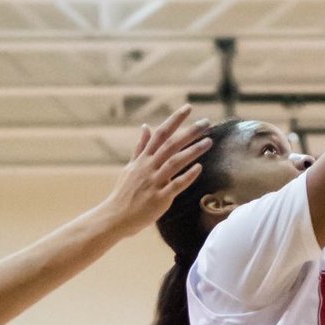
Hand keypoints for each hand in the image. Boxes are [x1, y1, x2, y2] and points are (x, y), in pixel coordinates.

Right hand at [103, 103, 212, 234]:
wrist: (115, 217)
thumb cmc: (125, 193)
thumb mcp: (130, 167)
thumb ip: (140, 147)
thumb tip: (145, 126)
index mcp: (143, 159)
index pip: (160, 133)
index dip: (174, 120)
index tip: (188, 108)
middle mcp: (149, 167)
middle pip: (170, 144)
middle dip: (189, 132)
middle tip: (206, 122)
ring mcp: (154, 182)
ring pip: (175, 162)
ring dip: (192, 151)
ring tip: (209, 142)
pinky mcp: (159, 198)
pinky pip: (175, 185)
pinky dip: (187, 176)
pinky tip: (199, 168)